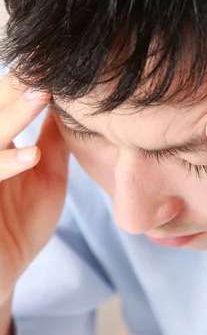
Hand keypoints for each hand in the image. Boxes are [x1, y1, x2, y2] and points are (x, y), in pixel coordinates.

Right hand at [0, 75, 68, 308]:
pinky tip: (30, 155)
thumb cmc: (20, 225)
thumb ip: (53, 142)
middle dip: (15, 89)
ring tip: (40, 95)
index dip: (25, 83)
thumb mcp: (44, 177)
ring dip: (11, 116)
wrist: (0, 274)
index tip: (56, 60)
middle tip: (45, 65)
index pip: (5, 104)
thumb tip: (72, 103)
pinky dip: (4, 164)